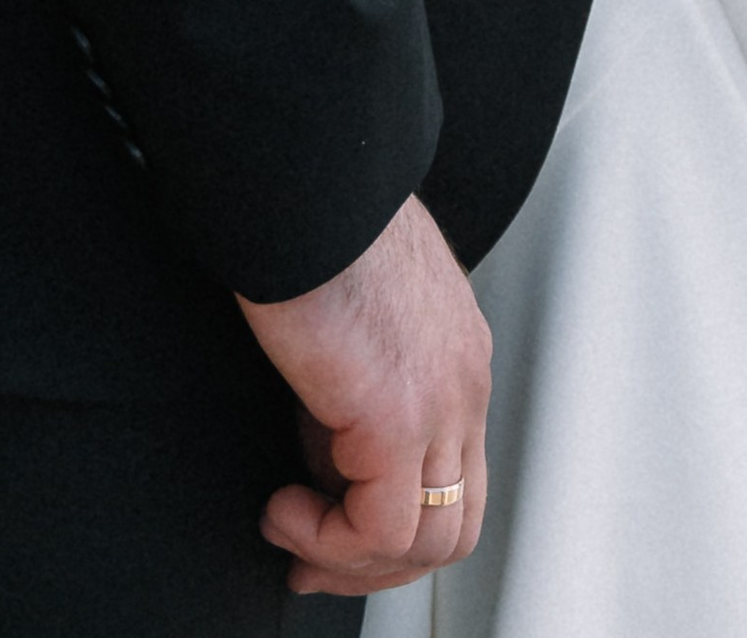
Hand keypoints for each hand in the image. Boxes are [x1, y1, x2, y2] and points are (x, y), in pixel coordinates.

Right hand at [240, 191, 490, 595]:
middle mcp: (464, 383)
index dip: (393, 527)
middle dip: (377, 563)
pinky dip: (327, 541)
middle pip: (454, 524)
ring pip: (429, 542)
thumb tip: (322, 456)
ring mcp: (441, 403)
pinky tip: (283, 511)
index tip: (331, 536)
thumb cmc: (316, 226)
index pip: (456, 479)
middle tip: (309, 560)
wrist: (306, 183)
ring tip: (288, 531)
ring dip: (350, 560)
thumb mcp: (357, 319)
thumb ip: (358, 385)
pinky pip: (380, 527)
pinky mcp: (397, 418)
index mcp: (457, 354)